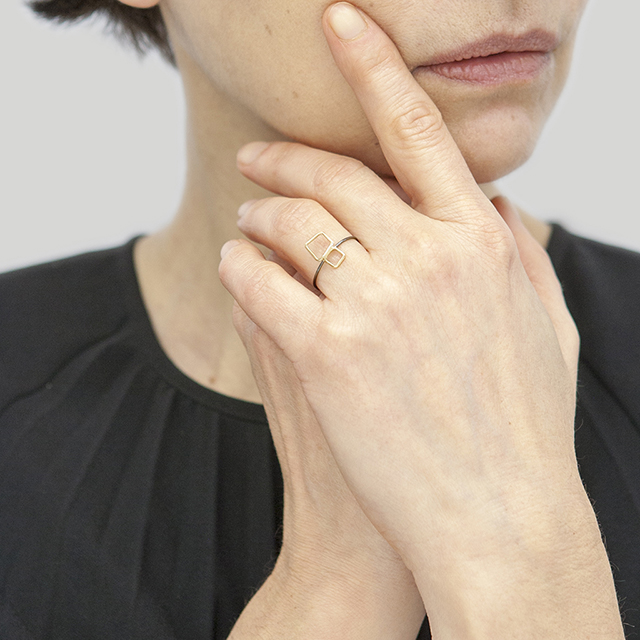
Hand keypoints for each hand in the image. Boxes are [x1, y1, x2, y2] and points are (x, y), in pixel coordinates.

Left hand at [220, 3, 621, 635]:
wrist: (496, 518)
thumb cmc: (520, 429)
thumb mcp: (543, 329)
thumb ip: (521, 255)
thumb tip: (495, 202)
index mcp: (480, 243)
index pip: (419, 130)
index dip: (376, 64)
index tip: (341, 21)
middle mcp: (428, 258)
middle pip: (332, 173)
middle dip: (283, 156)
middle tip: (255, 154)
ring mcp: (373, 305)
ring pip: (286, 220)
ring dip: (257, 212)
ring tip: (246, 219)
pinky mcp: (324, 355)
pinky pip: (256, 280)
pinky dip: (237, 262)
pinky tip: (236, 265)